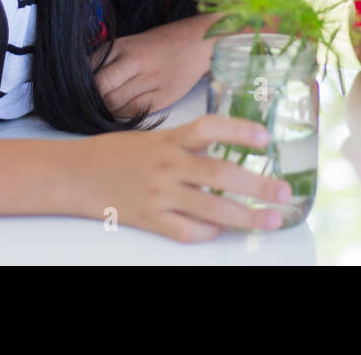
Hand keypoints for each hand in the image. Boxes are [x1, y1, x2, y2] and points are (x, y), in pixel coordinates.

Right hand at [71, 114, 292, 241]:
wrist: (76, 174)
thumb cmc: (119, 153)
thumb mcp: (156, 138)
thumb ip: (189, 145)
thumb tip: (231, 149)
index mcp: (170, 140)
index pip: (208, 127)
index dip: (238, 130)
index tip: (266, 137)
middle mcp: (167, 165)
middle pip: (219, 174)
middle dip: (256, 185)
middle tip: (284, 192)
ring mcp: (158, 194)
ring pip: (210, 208)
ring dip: (245, 216)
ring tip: (271, 219)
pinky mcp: (149, 218)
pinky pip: (185, 231)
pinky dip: (206, 232)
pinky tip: (221, 231)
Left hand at [91, 16, 213, 117]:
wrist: (199, 42)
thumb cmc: (162, 44)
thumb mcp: (132, 42)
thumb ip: (109, 60)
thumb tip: (85, 82)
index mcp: (123, 46)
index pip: (90, 69)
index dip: (81, 84)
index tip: (80, 91)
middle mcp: (136, 61)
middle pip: (101, 88)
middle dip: (92, 99)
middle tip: (91, 104)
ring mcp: (151, 79)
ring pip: (115, 103)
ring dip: (107, 110)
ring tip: (108, 109)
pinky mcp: (164, 96)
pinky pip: (135, 111)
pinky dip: (125, 115)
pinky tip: (124, 111)